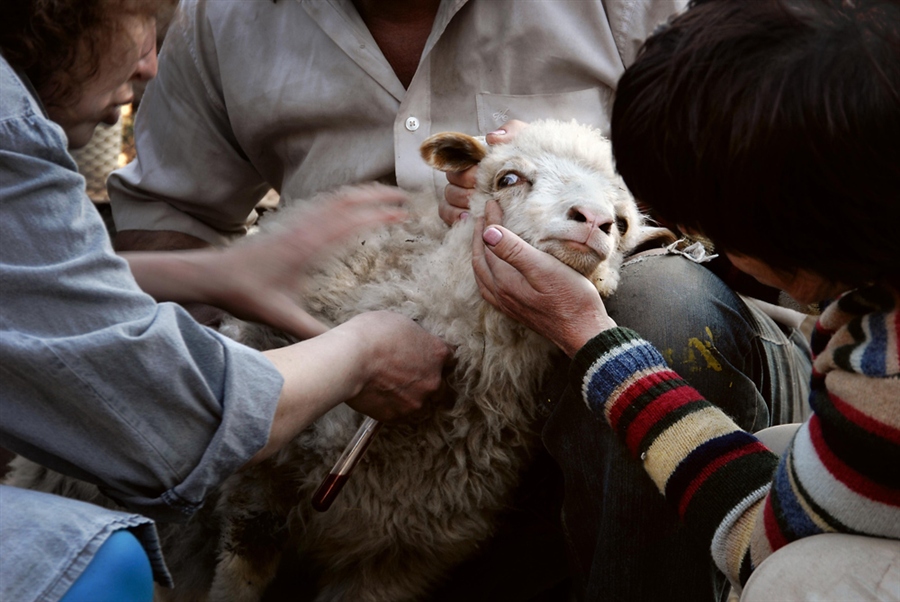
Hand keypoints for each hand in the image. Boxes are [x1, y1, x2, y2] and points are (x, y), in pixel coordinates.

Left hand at [125, 184, 407, 339]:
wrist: (213, 275)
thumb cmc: (245, 294)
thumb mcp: (281, 317)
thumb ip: (312, 333)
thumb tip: (339, 351)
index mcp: (309, 247)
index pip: (353, 222)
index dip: (381, 215)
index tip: (404, 214)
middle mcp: (305, 229)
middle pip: (348, 200)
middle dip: (379, 194)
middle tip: (405, 197)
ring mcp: (297, 223)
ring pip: (336, 197)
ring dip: (363, 192)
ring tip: (386, 193)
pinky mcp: (291, 225)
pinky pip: (323, 203)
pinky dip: (344, 198)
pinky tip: (352, 202)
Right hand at [341, 311, 453, 421]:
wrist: (349, 360)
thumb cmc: (371, 334)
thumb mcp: (399, 322)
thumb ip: (414, 337)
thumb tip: (411, 342)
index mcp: (437, 353)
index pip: (450, 357)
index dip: (436, 357)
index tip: (427, 357)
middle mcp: (433, 380)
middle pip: (441, 386)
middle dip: (429, 382)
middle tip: (410, 376)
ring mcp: (416, 401)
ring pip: (421, 403)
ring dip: (412, 397)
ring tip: (392, 389)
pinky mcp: (397, 416)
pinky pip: (400, 413)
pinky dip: (393, 407)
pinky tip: (380, 397)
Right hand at [438, 120, 529, 225]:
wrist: (549, 186)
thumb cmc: (534, 162)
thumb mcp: (527, 141)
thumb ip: (512, 132)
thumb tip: (492, 138)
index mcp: (478, 160)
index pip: (457, 163)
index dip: (466, 170)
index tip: (481, 175)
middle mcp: (467, 179)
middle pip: (451, 182)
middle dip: (465, 188)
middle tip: (482, 193)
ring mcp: (464, 198)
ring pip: (448, 199)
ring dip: (460, 203)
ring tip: (478, 207)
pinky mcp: (464, 216)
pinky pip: (448, 215)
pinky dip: (454, 216)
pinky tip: (470, 218)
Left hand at [471, 200, 616, 356]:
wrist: (584, 332)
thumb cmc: (570, 298)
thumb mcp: (543, 268)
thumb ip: (514, 251)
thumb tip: (487, 232)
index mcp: (504, 280)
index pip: (489, 243)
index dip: (489, 221)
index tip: (491, 203)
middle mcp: (500, 293)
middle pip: (480, 259)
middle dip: (479, 236)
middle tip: (481, 216)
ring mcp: (507, 304)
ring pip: (483, 274)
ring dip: (480, 254)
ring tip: (482, 239)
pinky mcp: (517, 311)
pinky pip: (491, 288)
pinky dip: (487, 272)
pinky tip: (495, 271)